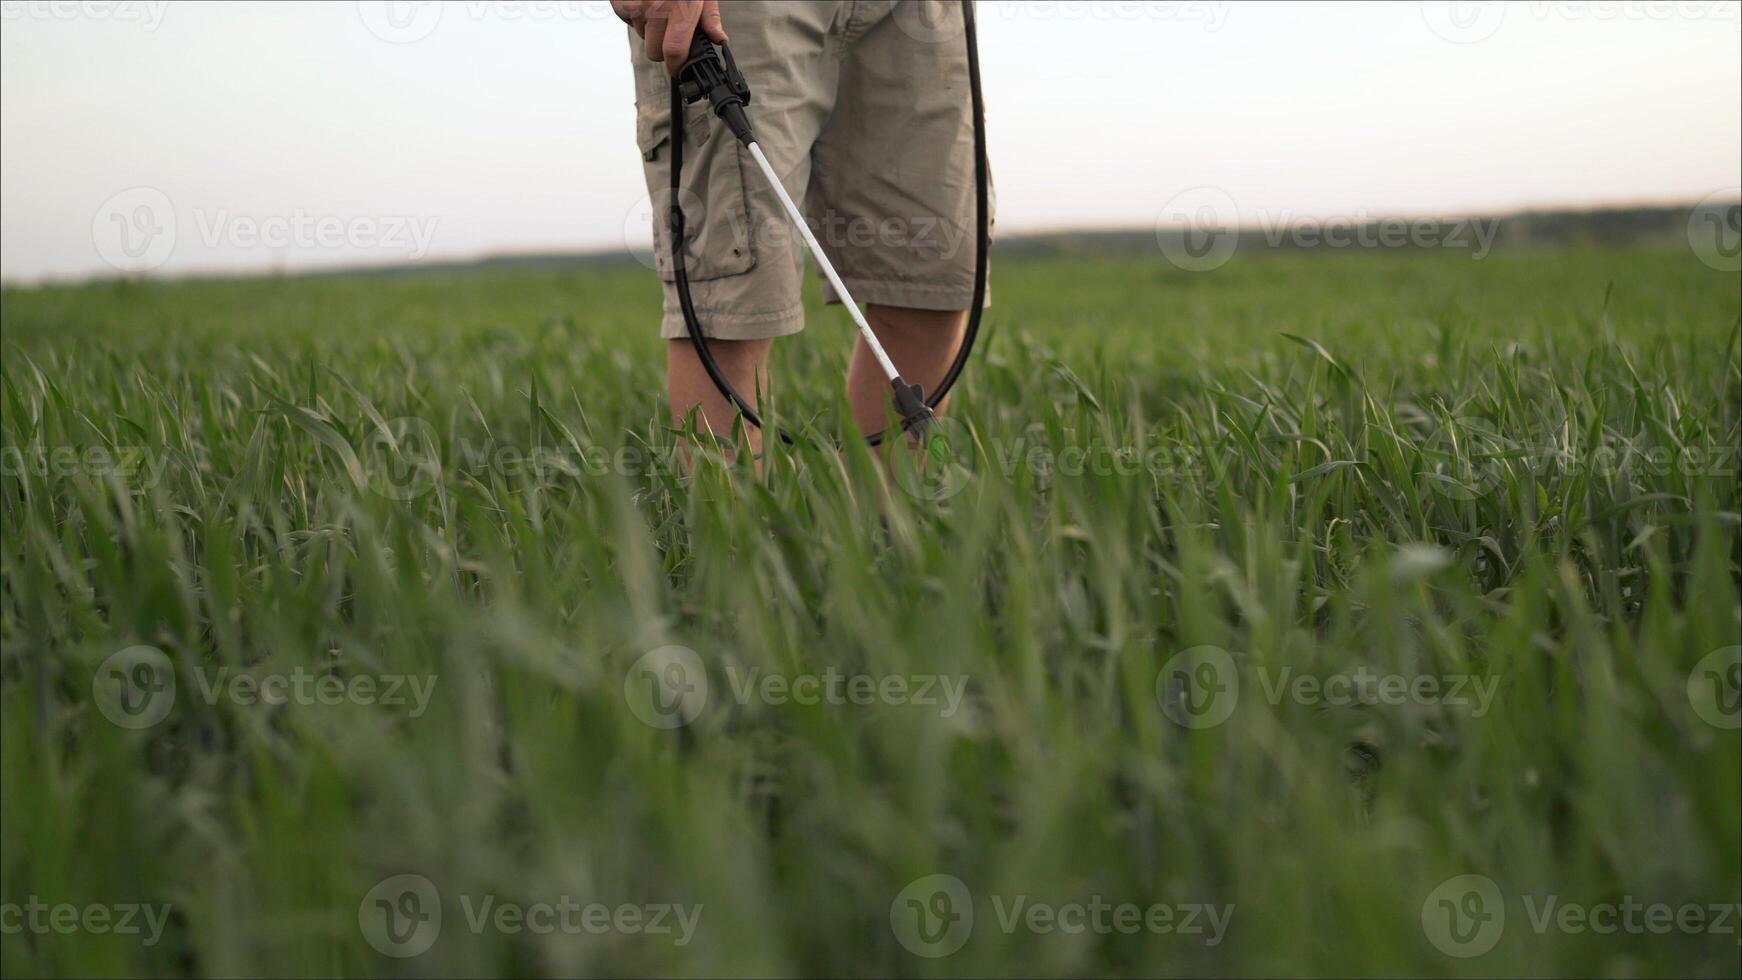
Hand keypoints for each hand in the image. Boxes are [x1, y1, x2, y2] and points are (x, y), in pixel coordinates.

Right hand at [611, 0, 727, 74]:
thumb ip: (709, 16)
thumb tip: (718, 39)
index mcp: (680, 7)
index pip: (674, 51)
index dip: (676, 66)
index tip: (679, 68)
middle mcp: (655, 7)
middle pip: (654, 51)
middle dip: (663, 48)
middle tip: (671, 32)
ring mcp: (635, 4)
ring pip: (641, 36)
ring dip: (649, 28)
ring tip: (658, 7)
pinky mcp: (619, 0)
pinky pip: (626, 20)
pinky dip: (635, 16)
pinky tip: (645, 2)